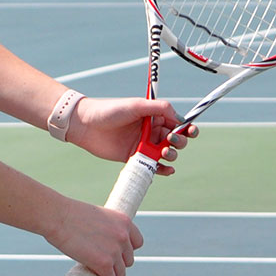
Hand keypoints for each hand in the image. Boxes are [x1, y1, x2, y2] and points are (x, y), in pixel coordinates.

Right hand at [44, 198, 141, 275]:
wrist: (58, 216)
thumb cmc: (70, 214)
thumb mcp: (97, 216)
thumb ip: (104, 228)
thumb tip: (99, 241)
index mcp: (124, 222)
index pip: (137, 243)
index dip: (126, 251)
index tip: (116, 254)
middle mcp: (123, 237)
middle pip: (128, 260)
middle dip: (117, 264)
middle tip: (103, 266)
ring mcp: (114, 251)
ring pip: (120, 273)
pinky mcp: (104, 264)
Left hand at [68, 96, 197, 175]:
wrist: (86, 125)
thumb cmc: (110, 110)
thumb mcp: (136, 105)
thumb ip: (159, 109)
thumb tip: (180, 117)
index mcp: (153, 116)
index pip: (176, 123)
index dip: (186, 128)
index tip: (189, 131)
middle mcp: (150, 131)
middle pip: (175, 139)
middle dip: (179, 141)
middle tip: (170, 140)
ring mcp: (143, 145)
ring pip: (166, 153)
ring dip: (171, 155)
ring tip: (163, 153)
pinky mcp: (133, 158)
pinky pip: (152, 165)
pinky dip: (162, 169)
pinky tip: (167, 170)